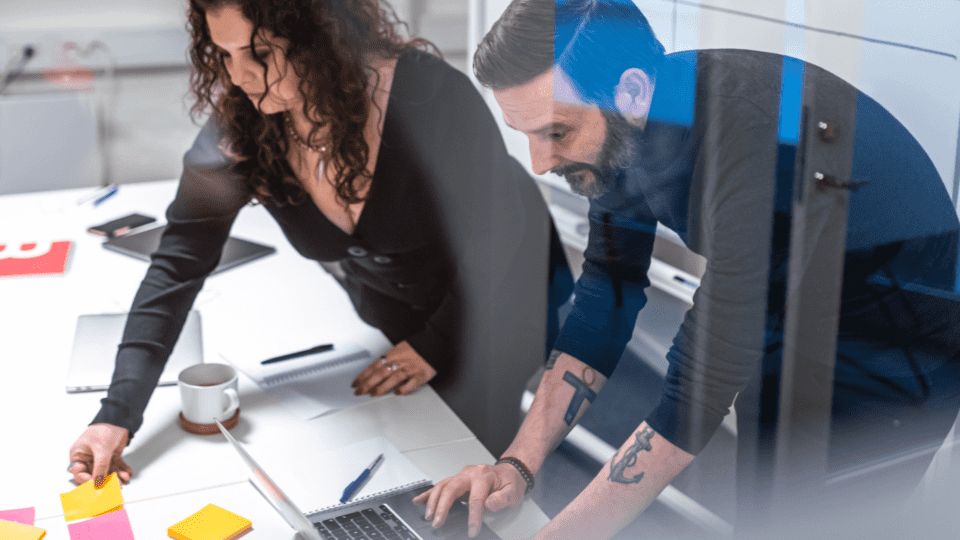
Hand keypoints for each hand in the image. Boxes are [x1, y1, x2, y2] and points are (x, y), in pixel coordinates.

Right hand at [68, 423, 131, 486]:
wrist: (120, 418)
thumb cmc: (104, 428)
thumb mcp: (101, 449)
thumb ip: (100, 467)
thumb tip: (98, 482)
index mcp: (78, 454)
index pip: (79, 472)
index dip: (87, 480)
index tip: (97, 484)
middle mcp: (88, 457)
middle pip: (94, 474)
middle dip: (106, 480)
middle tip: (115, 484)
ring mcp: (100, 457)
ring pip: (107, 471)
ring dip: (116, 476)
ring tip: (124, 479)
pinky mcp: (111, 455)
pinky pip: (115, 466)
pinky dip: (122, 470)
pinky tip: (127, 472)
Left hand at [351, 341, 436, 396]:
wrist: (435, 342)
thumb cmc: (417, 347)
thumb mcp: (399, 349)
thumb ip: (389, 359)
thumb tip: (377, 369)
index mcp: (393, 354)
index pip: (374, 366)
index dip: (363, 375)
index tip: (356, 383)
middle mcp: (400, 361)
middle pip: (380, 373)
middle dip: (367, 383)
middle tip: (359, 392)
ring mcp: (410, 368)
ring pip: (393, 378)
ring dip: (382, 387)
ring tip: (373, 393)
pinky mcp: (421, 374)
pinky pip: (411, 383)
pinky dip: (404, 388)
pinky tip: (398, 393)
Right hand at [412, 463, 526, 537]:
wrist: (509, 472)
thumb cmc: (510, 482)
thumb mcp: (513, 491)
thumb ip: (502, 499)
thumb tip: (489, 504)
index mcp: (483, 476)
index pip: (475, 499)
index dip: (473, 516)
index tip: (472, 530)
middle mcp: (470, 473)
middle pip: (451, 489)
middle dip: (443, 507)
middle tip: (438, 522)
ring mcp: (461, 475)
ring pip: (442, 486)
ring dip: (433, 502)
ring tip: (429, 516)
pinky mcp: (457, 480)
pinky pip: (440, 486)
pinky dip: (428, 494)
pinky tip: (418, 501)